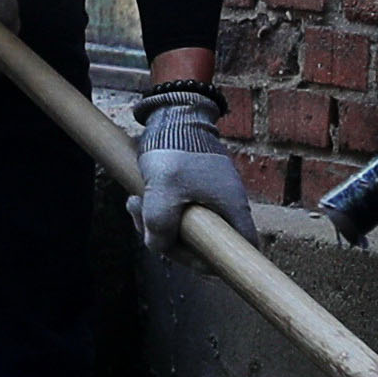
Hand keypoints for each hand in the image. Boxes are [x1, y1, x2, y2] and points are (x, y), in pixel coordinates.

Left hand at [132, 87, 249, 252]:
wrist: (171, 114)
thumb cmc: (175, 149)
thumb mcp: (163, 191)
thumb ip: (160, 226)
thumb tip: (157, 246)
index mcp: (231, 207)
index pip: (243, 248)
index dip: (222, 263)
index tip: (191, 258)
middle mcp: (225, 204)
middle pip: (204, 243)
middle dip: (171, 241)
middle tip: (145, 224)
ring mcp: (209, 196)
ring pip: (185, 228)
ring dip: (156, 223)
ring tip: (135, 204)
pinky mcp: (192, 188)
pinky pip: (175, 212)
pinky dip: (156, 210)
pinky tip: (137, 199)